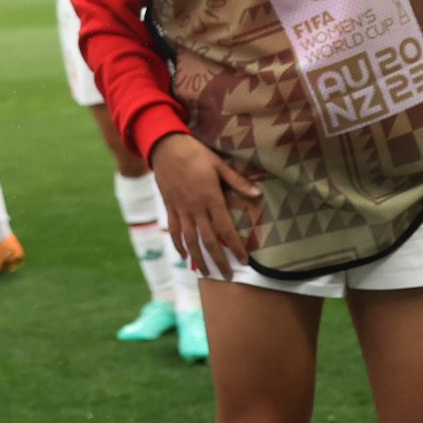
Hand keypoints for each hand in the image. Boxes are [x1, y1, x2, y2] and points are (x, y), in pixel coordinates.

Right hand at [149, 132, 262, 278]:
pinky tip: (183, 255)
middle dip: (219, 261)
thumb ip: (237, 181)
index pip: (226, 230)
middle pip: (208, 241)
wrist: (165, 146)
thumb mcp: (218, 164)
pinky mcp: (169, 207)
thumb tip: (257, 194)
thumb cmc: (195, 153)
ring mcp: (180, 209)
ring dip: (198, 258)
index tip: (244, 261)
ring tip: (206, 273)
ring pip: (190, 240)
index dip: (236, 247)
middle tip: (227, 276)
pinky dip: (178, 244)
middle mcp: (195, 208)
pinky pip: (174, 230)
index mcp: (211, 198)